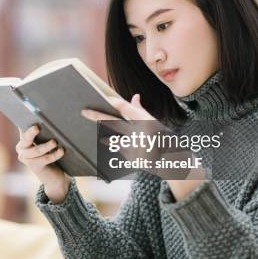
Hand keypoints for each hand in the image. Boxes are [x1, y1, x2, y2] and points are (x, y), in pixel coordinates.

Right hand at [16, 125, 69, 202]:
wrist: (52, 175)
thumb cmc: (49, 153)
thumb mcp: (44, 141)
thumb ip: (42, 132)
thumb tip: (47, 119)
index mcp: (22, 139)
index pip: (23, 129)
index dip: (25, 124)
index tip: (29, 119)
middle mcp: (20, 148)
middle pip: (26, 139)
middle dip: (31, 133)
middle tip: (37, 127)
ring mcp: (26, 159)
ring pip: (36, 150)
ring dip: (47, 146)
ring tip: (55, 141)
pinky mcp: (34, 167)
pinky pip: (45, 159)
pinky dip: (54, 154)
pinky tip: (61, 150)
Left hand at [82, 93, 206, 199]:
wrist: (173, 162)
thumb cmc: (161, 138)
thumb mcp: (154, 123)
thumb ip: (140, 111)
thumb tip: (135, 96)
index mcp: (147, 122)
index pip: (128, 109)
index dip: (116, 103)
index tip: (105, 97)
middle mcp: (142, 133)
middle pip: (115, 123)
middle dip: (98, 117)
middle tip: (84, 111)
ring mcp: (138, 147)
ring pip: (114, 139)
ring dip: (106, 136)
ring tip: (100, 132)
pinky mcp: (134, 159)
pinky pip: (121, 151)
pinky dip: (120, 148)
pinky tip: (122, 148)